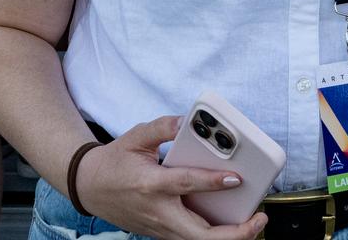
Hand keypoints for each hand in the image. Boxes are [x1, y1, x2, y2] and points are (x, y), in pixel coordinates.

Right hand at [70, 115, 266, 239]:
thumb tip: (187, 119)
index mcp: (150, 185)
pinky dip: (215, 235)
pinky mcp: (162, 234)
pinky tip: (232, 221)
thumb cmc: (113, 163)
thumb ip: (162, 127)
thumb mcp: (135, 137)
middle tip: (258, 217)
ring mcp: (161, 228)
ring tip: (253, 221)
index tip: (236, 178)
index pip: (186, 185)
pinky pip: (192, 239)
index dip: (212, 182)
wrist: (89, 188)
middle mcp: (158, 212)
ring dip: (229, 238)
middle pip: (200, 236)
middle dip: (235, 233)